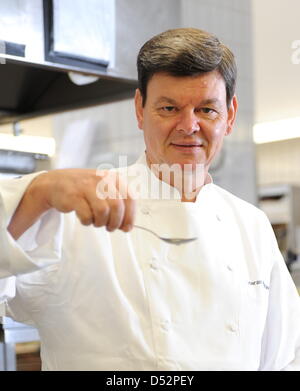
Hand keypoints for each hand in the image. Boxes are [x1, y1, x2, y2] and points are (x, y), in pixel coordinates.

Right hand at [8, 169, 135, 238]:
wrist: (55, 183)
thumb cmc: (84, 189)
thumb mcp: (105, 191)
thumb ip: (118, 205)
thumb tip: (128, 226)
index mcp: (113, 178)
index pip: (130, 199)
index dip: (130, 217)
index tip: (126, 227)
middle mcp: (102, 179)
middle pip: (117, 207)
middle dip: (115, 223)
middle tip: (109, 227)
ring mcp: (87, 186)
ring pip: (103, 212)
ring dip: (100, 223)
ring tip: (96, 222)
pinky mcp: (73, 195)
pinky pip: (86, 215)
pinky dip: (87, 221)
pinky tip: (85, 218)